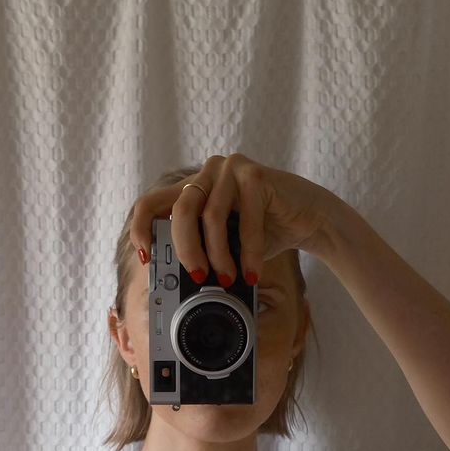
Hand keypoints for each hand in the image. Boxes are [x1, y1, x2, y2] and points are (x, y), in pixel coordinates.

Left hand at [129, 152, 335, 287]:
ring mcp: (230, 169)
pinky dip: (249, 252)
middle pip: (180, 211)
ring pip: (211, 217)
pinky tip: (253, 273)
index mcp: (193, 188)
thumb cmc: (265, 232)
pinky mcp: (254, 174)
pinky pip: (244, 220)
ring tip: (230, 279)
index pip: (152, 203)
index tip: (147, 259)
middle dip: (187, 250)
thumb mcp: (226, 244)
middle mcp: (207, 173)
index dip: (141, 229)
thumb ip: (202, 250)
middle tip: (198, 278)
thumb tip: (180, 281)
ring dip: (220, 256)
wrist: (308, 219)